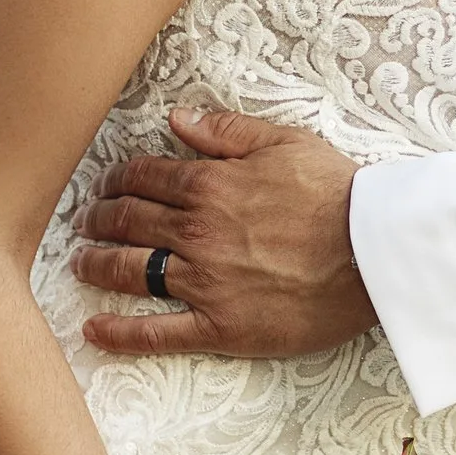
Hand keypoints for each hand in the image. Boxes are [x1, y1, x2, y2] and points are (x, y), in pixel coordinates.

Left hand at [70, 107, 373, 361]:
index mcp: (209, 186)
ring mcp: (204, 283)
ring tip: (80, 263)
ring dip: (96, 265)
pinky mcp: (220, 327)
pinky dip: (119, 334)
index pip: (144, 179)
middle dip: (99, 219)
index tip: (107, 185)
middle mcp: (196, 234)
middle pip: (128, 222)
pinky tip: (93, 330)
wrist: (375, 252)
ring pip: (130, 272)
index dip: (118, 180)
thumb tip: (177, 120)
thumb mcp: (285, 143)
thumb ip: (225, 132)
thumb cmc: (339, 195)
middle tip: (86, 221)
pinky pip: (157, 333)